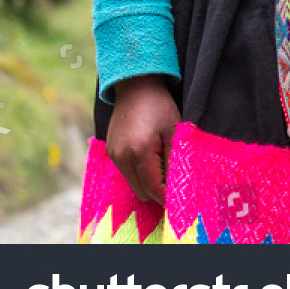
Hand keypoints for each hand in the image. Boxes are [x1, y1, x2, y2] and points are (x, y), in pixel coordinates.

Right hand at [107, 75, 178, 203]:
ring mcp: (114, 155)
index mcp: (139, 153)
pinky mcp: (111, 151)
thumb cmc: (159, 106)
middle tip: (174, 184)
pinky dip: (139, 172)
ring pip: (133, 183)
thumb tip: (176, 183)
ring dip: (148, 181)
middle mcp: (122, 158)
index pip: (153, 188)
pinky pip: (126, 172)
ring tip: (164, 168)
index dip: (166, 197)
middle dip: (158, 191)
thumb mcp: (173, 131)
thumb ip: (173, 159)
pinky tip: (152, 159)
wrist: (135, 87)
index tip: (179, 201)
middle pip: (141, 190)